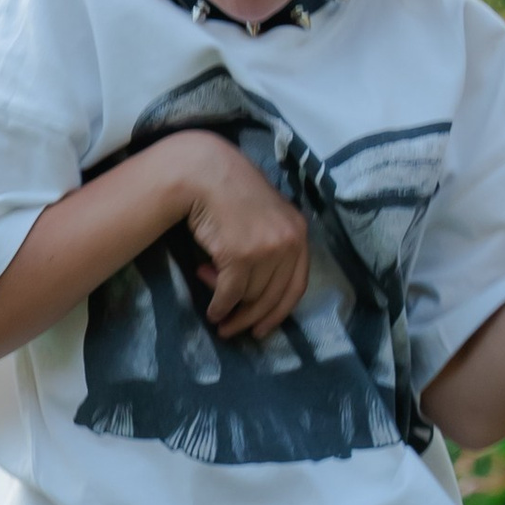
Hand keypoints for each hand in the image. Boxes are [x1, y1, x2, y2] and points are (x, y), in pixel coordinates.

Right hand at [174, 133, 308, 341]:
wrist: (205, 173)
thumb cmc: (229, 192)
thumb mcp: (264, 216)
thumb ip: (270, 246)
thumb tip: (252, 289)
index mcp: (299, 233)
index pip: (297, 285)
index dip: (279, 311)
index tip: (263, 328)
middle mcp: (289, 242)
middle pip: (273, 296)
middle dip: (252, 318)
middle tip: (234, 331)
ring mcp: (266, 249)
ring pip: (250, 296)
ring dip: (230, 307)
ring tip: (215, 310)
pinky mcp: (241, 255)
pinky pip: (230, 293)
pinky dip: (219, 307)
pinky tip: (211, 311)